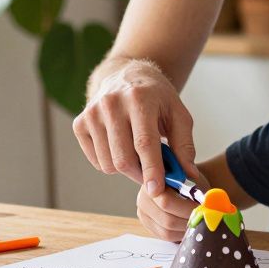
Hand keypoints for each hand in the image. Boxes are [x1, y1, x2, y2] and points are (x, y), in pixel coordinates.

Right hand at [72, 60, 197, 196]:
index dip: (152, 170)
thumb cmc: (156, 98)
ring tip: (138, 156)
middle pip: (123, 158)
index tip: (157, 190)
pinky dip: (111, 163)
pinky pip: (96, 161)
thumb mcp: (178, 114)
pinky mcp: (80, 123)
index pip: (144, 142)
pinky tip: (121, 148)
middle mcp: (111, 103)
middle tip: (153, 177)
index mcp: (140, 98)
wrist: (126, 76)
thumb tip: (188, 176)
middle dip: (140, 176)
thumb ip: (184, 146)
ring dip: (126, 170)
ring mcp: (92, 113)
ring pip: (108, 163)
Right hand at [135, 166, 208, 241]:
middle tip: (205, 220)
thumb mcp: (192, 176)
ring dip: (186, 229)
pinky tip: (190, 226)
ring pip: (167, 231)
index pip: (167, 202)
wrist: (183, 184)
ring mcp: (144, 215)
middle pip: (168, 220)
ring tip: (199, 223)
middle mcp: (143, 199)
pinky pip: (166, 237)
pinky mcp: (149, 226)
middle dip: (189, 221)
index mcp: (153, 182)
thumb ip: (195, 185)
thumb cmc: (189, 180)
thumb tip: (207, 201)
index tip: (203, 210)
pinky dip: (181, 234)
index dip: (187, 209)